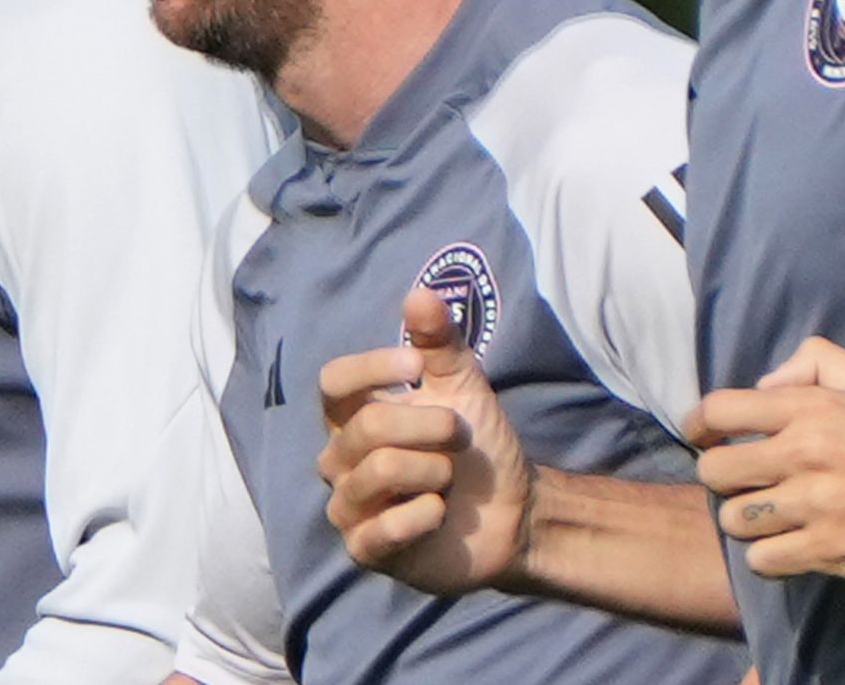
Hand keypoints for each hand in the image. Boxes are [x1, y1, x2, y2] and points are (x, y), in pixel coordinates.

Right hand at [314, 286, 534, 592]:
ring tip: (449, 479)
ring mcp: (350, 507)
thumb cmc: (477, 445)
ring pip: (375, 472)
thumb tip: (418, 293)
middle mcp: (341, 460)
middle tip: (458, 435)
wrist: (513, 512)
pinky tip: (441, 514)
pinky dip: (425, 515)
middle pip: (365, 426)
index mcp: (355, 417)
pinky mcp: (366, 550)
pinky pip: (382, 528)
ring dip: (431, 470)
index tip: (417, 367)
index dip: (371, 369)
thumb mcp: (464, 387)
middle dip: (428, 426)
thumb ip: (439, 342)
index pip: (332, 383)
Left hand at [685, 336, 844, 581]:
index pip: (718, 411)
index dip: (700, 427)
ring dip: (747, 521)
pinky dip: (769, 557)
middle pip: (713, 471)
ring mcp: (815, 505)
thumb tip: (764, 386)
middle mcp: (804, 453)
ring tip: (772, 519)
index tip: (704, 439)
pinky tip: (791, 548)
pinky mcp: (829, 551)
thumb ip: (816, 363)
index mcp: (811, 407)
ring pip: (734, 520)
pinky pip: (762, 560)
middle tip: (746, 484)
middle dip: (722, 479)